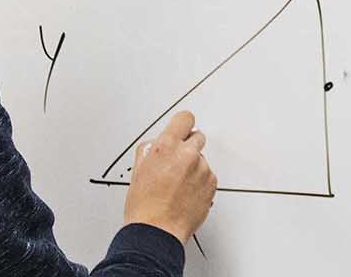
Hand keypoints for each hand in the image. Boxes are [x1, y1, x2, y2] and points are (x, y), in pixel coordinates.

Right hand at [122, 110, 217, 240]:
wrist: (157, 230)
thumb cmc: (145, 206)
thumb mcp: (138, 170)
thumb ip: (151, 150)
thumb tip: (157, 145)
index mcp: (166, 147)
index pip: (184, 119)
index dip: (182, 124)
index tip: (181, 128)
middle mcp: (187, 155)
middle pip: (197, 136)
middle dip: (188, 146)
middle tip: (178, 161)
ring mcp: (201, 170)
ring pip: (202, 159)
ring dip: (194, 167)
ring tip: (178, 185)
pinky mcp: (211, 184)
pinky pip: (208, 175)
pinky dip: (200, 182)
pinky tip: (186, 193)